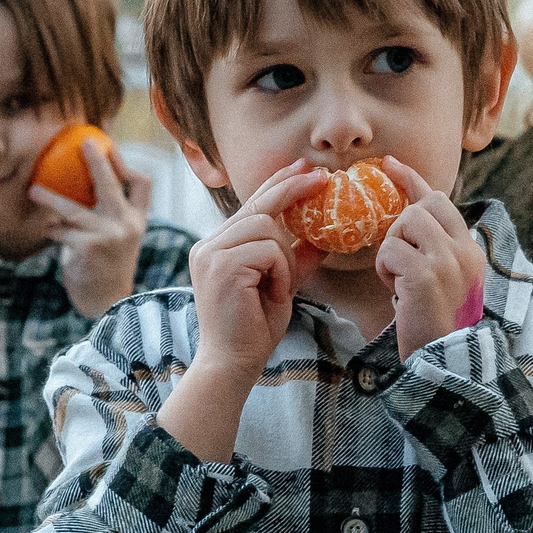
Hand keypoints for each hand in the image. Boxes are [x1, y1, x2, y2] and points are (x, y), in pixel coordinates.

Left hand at [30, 132, 154, 319]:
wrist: (107, 303)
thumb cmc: (104, 268)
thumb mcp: (114, 240)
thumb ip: (105, 217)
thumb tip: (78, 187)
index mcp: (137, 221)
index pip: (142, 185)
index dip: (127, 164)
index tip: (110, 149)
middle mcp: (127, 226)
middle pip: (113, 184)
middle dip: (98, 160)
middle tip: (84, 142)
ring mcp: (110, 236)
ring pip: (75, 210)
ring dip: (51, 200)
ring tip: (33, 191)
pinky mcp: (90, 248)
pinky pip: (64, 233)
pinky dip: (54, 231)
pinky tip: (47, 232)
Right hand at [158, 163, 326, 461]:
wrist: (232, 364)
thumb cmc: (253, 330)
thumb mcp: (281, 286)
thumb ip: (295, 259)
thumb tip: (322, 238)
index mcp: (218, 246)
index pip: (251, 206)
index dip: (279, 184)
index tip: (304, 169)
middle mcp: (209, 244)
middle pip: (258, 205)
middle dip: (292, 190)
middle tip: (322, 178)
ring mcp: (211, 252)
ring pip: (267, 227)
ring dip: (285, 257)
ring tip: (281, 288)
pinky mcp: (221, 264)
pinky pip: (269, 249)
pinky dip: (281, 272)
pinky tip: (273, 295)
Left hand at [374, 159, 486, 359]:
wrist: (444, 359)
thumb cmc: (435, 322)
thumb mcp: (445, 279)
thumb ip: (435, 249)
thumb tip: (409, 217)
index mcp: (470, 249)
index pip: (441, 200)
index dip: (413, 179)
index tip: (390, 164)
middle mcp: (464, 250)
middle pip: (423, 206)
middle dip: (402, 225)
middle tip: (398, 255)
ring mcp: (447, 260)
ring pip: (406, 223)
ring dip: (392, 249)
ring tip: (399, 279)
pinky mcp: (425, 274)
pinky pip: (390, 250)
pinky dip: (384, 269)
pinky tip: (395, 290)